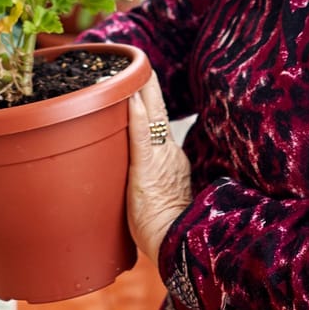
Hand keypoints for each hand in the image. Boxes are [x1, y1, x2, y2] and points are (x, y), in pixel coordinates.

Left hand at [125, 73, 191, 264]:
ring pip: (152, 119)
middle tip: (140, 61)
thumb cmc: (164, 232)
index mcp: (171, 160)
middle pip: (159, 113)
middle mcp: (168, 154)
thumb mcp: (159, 198)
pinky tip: (132, 99)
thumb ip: (150, 183)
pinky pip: (142, 138)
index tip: (144, 81)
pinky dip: (137, 116)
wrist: (176, 248)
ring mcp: (159, 161)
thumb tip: (137, 182)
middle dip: (148, 87)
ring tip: (134, 68)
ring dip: (142, 92)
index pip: (159, 124)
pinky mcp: (147, 172)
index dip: (151, 103)